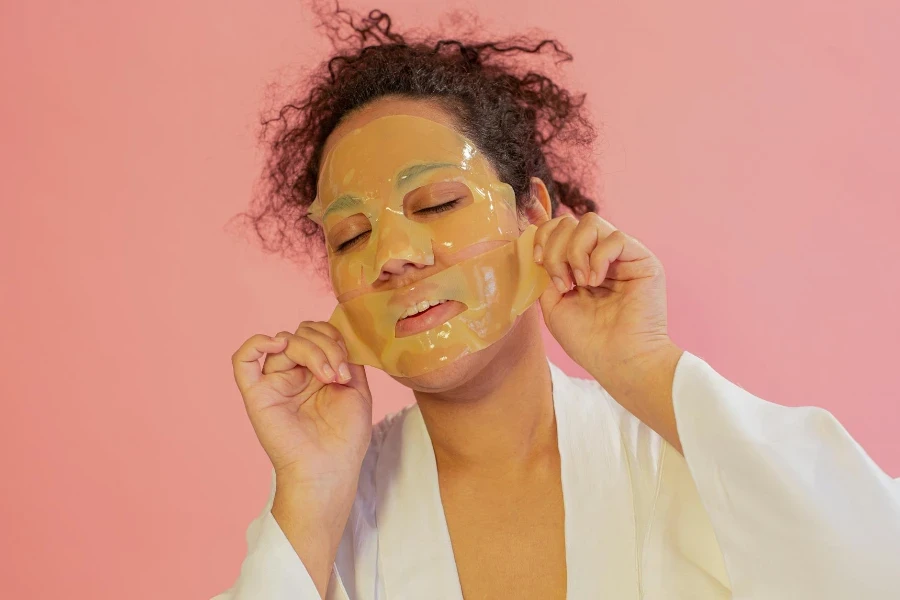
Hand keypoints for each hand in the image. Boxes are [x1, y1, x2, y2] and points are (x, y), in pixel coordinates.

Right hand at [231, 321, 371, 488]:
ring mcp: (274, 382)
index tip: (349, 366)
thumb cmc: (346, 437)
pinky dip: (256, 343)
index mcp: (315, 370)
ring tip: (328, 377)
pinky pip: (243, 361)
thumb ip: (347, 357)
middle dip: (327, 345)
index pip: (318, 333)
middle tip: (339, 374)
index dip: (335, 338)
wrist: (330, 469)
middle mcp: (293, 373)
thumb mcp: (357, 388)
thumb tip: (338, 333)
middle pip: (302, 333)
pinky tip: (278, 345)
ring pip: (284, 341)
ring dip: (312, 350)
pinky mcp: (257, 395)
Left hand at [533, 213, 683, 449]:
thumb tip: (535, 247)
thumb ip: (546, 273)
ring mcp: (622, 255)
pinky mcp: (642, 260)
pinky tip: (596, 281)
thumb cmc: (588, 340)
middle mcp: (600, 255)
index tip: (539, 263)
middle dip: (556, 249)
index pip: (558, 227)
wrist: (618, 361)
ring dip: (576, 252)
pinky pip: (615, 237)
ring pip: (590, 221)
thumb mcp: (553, 304)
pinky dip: (598, 258)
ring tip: (581, 283)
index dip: (543, 237)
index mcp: (580, 263)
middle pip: (570, 221)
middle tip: (563, 283)